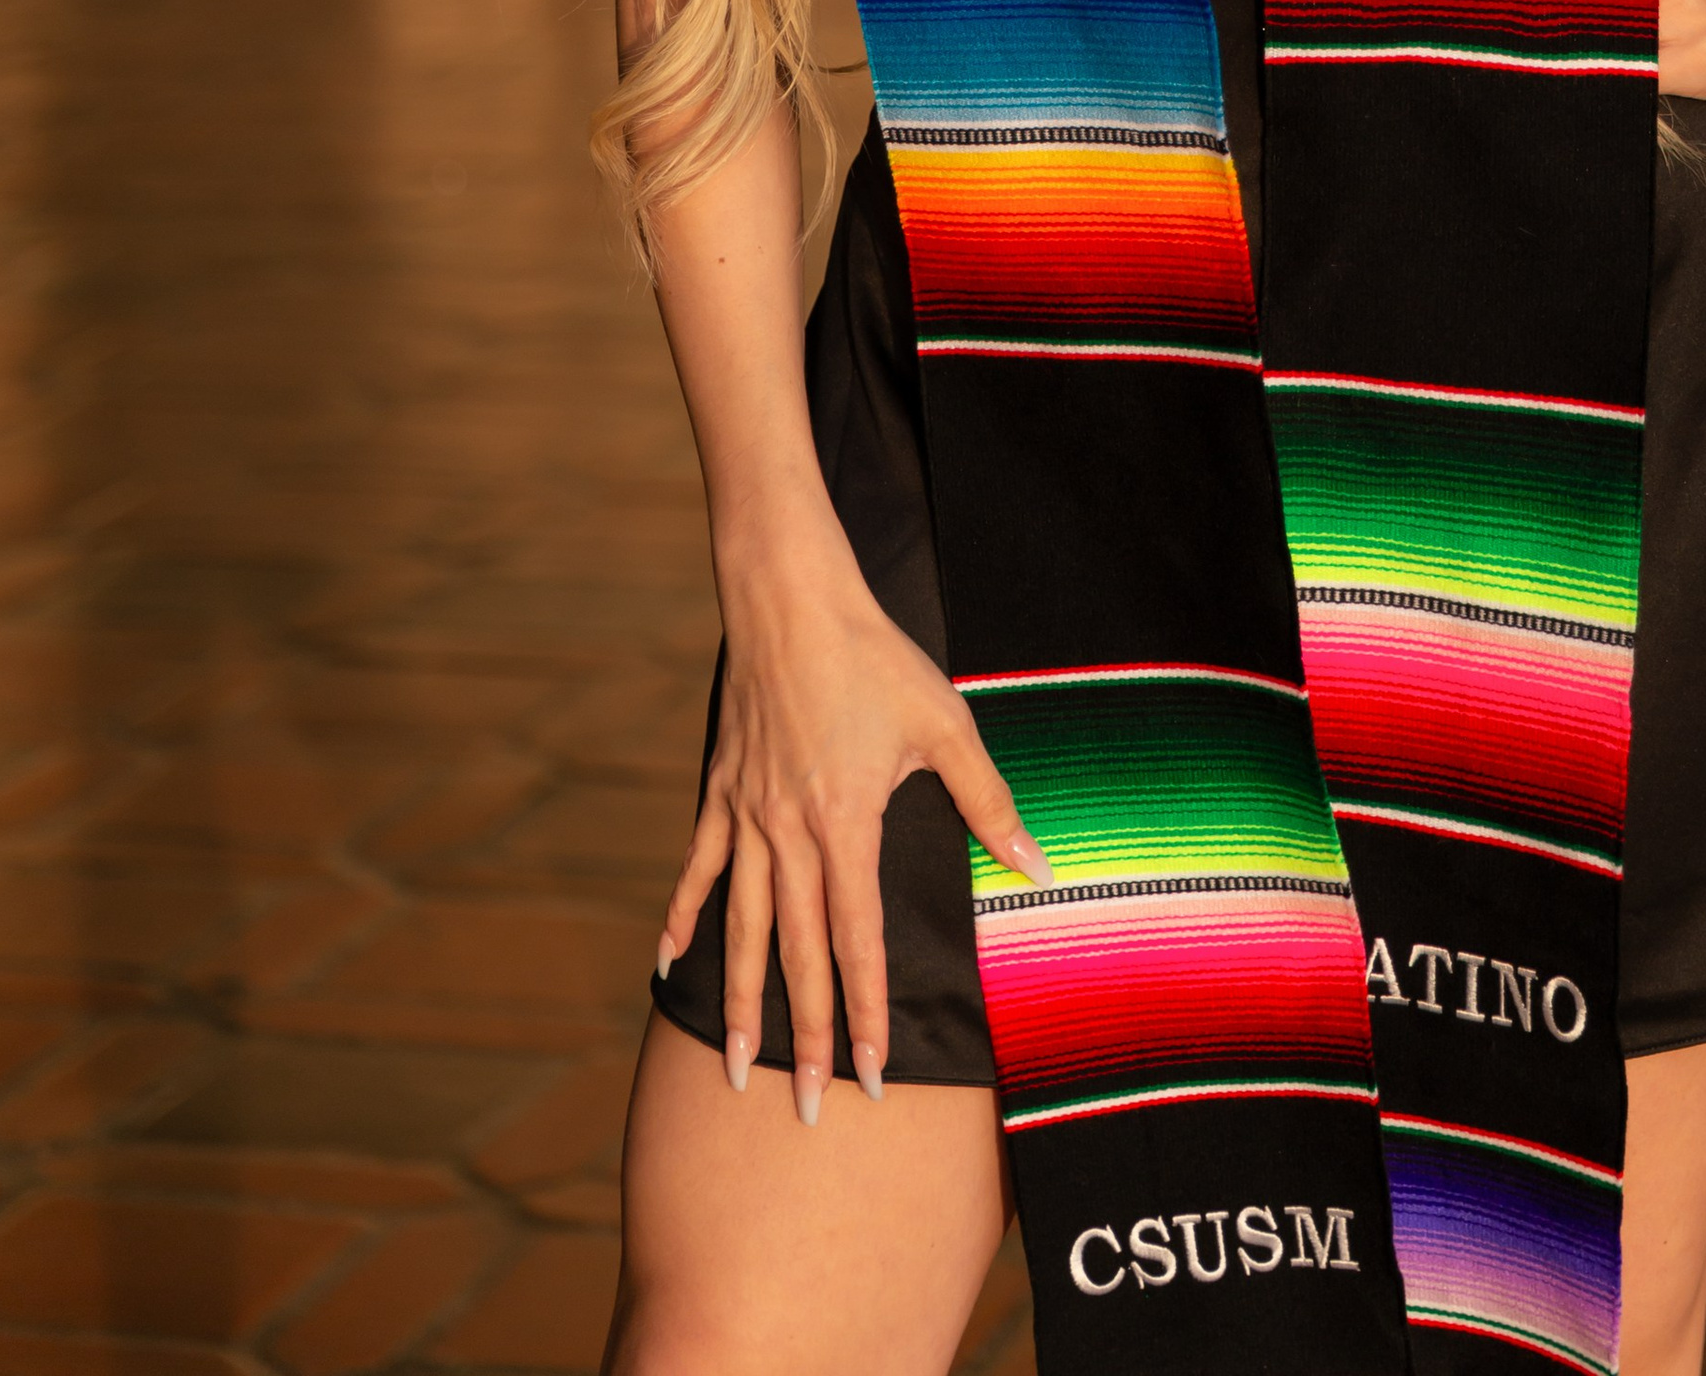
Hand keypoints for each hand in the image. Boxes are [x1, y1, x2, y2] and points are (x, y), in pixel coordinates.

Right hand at [656, 500, 1049, 1120]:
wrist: (792, 599)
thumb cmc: (875, 658)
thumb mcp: (946, 725)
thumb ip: (987, 803)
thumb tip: (1036, 866)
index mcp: (845, 825)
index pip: (857, 940)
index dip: (866, 1010)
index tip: (870, 1072)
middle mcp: (788, 834)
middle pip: (796, 953)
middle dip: (806, 1036)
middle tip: (808, 1107)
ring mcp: (745, 816)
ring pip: (740, 928)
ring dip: (740, 1001)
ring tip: (736, 1065)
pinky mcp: (720, 792)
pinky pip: (698, 867)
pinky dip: (683, 916)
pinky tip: (669, 963)